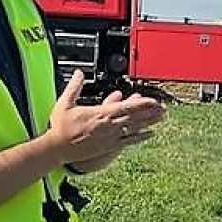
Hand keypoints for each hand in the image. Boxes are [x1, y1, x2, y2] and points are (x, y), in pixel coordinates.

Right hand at [49, 71, 166, 166]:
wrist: (57, 148)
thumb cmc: (60, 126)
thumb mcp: (65, 103)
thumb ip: (74, 87)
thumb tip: (78, 73)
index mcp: (99, 113)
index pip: (125, 107)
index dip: (141, 104)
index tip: (152, 100)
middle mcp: (108, 126)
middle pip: (133, 117)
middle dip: (150, 112)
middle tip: (164, 107)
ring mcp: (110, 137)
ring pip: (134, 128)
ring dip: (149, 122)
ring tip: (162, 117)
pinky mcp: (108, 147)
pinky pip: (128, 141)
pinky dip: (140, 137)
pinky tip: (151, 134)